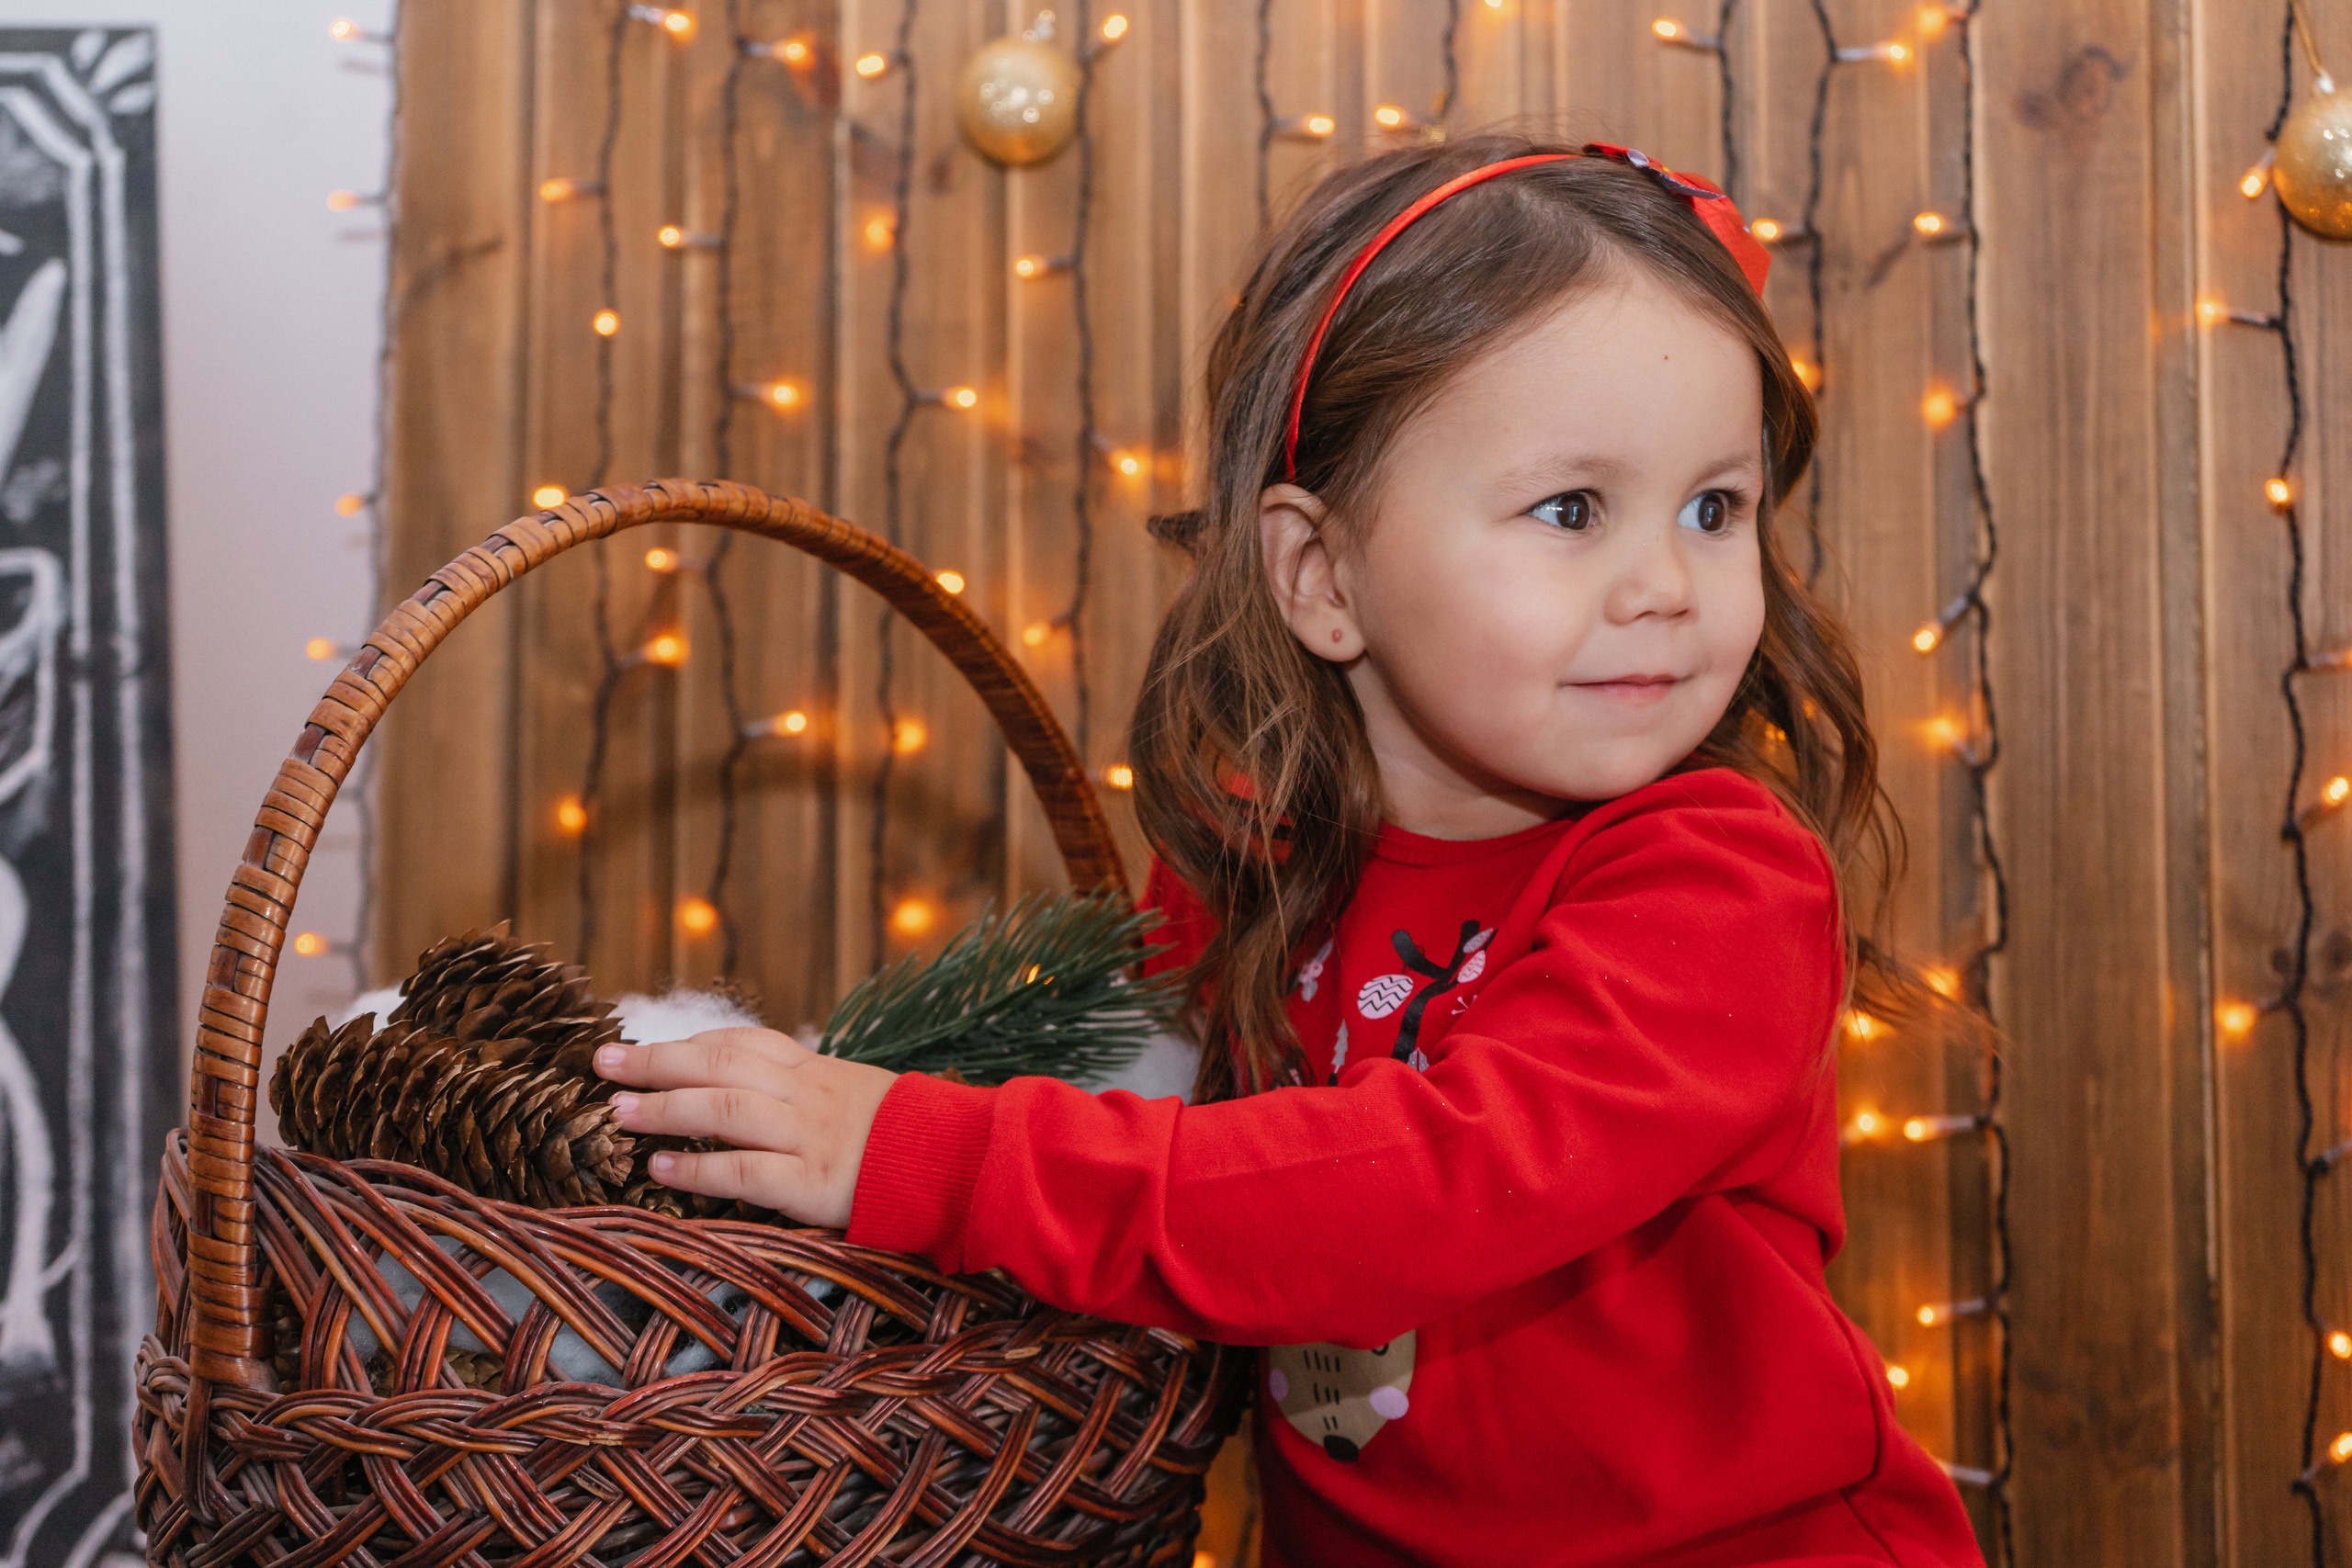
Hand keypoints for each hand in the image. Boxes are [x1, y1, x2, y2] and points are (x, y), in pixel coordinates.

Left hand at [592, 1028, 897, 1227]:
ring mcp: (810, 1137)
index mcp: (820, 1071)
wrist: (966, 1165)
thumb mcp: (863, 1096)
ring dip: (664, 1108)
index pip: (745, 1043)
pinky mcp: (815, 1184)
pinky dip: (697, 1167)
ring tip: (618, 1112)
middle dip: (658, 1061)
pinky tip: (661, 1168)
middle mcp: (809, 1095)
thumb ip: (815, 1093)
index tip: (645, 1043)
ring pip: (724, 1109)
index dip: (691, 1043)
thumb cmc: (913, 1139)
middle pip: (721, 1065)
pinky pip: (744, 1171)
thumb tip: (762, 1094)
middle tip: (604, 1062)